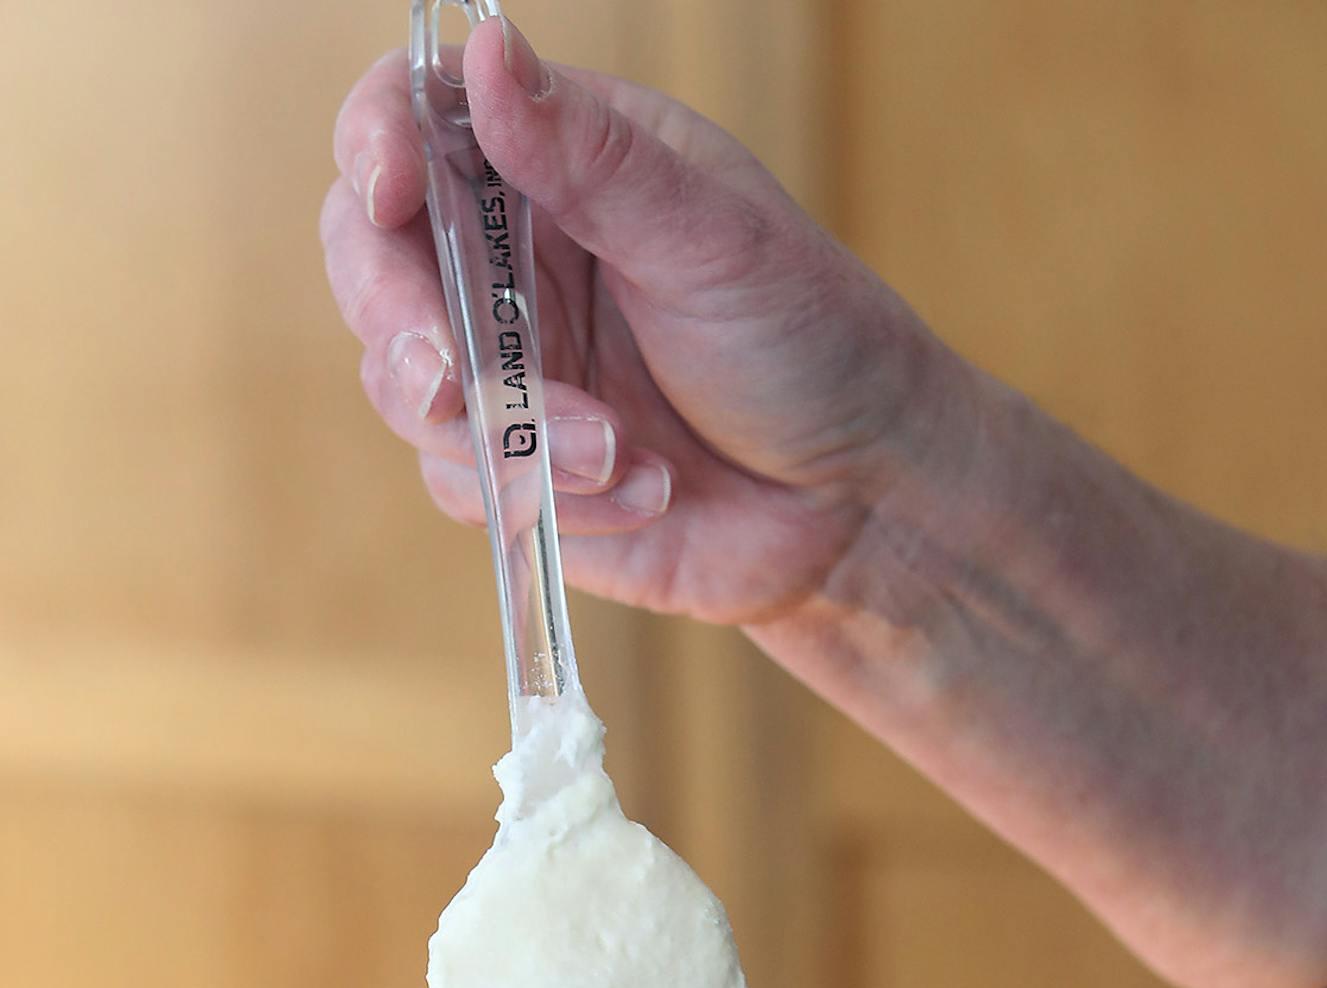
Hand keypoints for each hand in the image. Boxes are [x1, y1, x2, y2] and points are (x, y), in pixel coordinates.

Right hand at [322, 18, 953, 627]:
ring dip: (508, 433)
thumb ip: (592, 159)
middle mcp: (516, 264)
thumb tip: (491, 49)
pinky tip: (648, 490)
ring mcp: (512, 372)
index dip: (376, 145)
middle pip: (373, 262)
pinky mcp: (520, 472)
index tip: (386, 191)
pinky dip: (553, 497)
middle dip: (402, 322)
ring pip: (408, 391)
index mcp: (560, 168)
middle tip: (451, 376)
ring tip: (620, 451)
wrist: (859, 504)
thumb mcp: (712, 239)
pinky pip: (471, 486)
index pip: (418, 121)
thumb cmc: (812, 347)